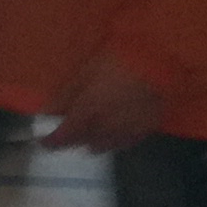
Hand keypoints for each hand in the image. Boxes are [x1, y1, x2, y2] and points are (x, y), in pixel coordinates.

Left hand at [44, 56, 168, 151]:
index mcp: (89, 111)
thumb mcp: (87, 71)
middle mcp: (106, 127)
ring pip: (102, 146)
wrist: (163, 62)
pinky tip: (110, 134)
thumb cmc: (120, 60)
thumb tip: (47, 112)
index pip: (65, 135)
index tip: (43, 142)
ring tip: (86, 134)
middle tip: (64, 135)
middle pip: (82, 142)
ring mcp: (127, 131)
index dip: (52, 141)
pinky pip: (122, 143)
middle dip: (71, 140)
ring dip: (90, 142)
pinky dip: (112, 141)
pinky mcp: (145, 131)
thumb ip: (66, 94)